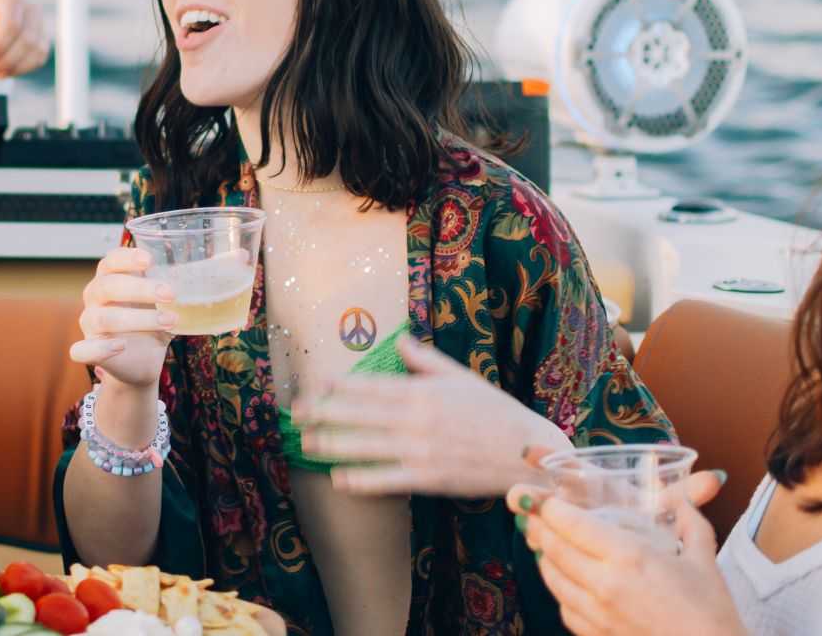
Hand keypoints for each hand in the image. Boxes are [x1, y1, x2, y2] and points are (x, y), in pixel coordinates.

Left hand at [0, 0, 48, 78]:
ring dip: (15, 67)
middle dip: (6, 61)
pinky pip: (39, 58)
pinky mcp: (43, 37)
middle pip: (26, 40)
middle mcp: (31, 8)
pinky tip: (5, 71)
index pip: (12, 25)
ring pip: (36, 51)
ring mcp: (40, 23)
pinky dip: (23, 69)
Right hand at [69, 247, 176, 390]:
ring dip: (136, 319)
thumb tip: (232, 263)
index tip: (149, 260)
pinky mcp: (88, 350)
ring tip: (169, 322)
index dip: (127, 257)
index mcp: (111, 278)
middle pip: (108, 285)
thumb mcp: (169, 302)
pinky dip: (100, 347)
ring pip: (102, 318)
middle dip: (140, 289)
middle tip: (171, 294)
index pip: (111, 260)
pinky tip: (121, 346)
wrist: (141, 362)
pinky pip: (82, 349)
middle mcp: (95, 297)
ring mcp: (89, 324)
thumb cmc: (153, 322)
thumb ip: (187, 284)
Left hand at [290, 334, 568, 496]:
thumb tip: (399, 340)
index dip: (339, 385)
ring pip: (365, 446)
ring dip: (332, 445)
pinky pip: (387, 478)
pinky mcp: (428, 478)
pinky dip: (362, 479)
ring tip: (306, 443)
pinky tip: (339, 479)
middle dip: (323, 413)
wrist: (526, 451)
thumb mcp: (461, 377)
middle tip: (295, 414)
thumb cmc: (495, 411)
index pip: (371, 385)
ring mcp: (420, 450)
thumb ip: (425, 361)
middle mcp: (416, 419)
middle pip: (359, 414)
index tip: (314, 383)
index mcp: (423, 391)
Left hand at [507, 471, 744, 635]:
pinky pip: (565, 609)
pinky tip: (565, 582)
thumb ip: (689, 522)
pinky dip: (559, 590)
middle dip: (538, 526)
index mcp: (628, 557)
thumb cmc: (711, 613)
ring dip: (543, 557)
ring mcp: (596, 615)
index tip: (545, 498)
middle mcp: (604, 584)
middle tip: (532, 513)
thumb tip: (681, 501)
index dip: (550, 507)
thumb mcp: (704, 558)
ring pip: (552, 579)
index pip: (571, 523)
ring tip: (542, 542)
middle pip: (553, 548)